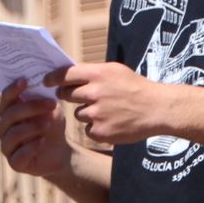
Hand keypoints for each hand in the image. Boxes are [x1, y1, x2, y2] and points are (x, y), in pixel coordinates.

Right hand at [0, 80, 70, 178]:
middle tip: (51, 104)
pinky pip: (18, 155)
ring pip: (13, 134)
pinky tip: (42, 142)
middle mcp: (4, 127)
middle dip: (31, 107)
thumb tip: (46, 76)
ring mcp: (7, 146)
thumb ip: (44, 95)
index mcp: (9, 111)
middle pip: (10, 115)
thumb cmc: (51, 124)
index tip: (25, 81)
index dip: (13, 89)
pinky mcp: (14, 163)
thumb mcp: (50, 108)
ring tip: (48, 124)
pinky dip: (31, 147)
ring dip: (32, 127)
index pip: (6, 98)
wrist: (59, 150)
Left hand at [47, 62, 166, 145]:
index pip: (64, 75)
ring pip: (78, 114)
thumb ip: (92, 72)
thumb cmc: (136, 87)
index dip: (52, 79)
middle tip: (85, 98)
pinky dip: (96, 128)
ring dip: (87, 113)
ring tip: (107, 111)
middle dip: (71, 96)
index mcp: (97, 74)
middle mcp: (93, 93)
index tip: (46, 82)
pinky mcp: (100, 131)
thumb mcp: (115, 71)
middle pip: (66, 95)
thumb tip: (69, 73)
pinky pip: (88, 129)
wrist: (157, 109)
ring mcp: (96, 113)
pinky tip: (111, 122)